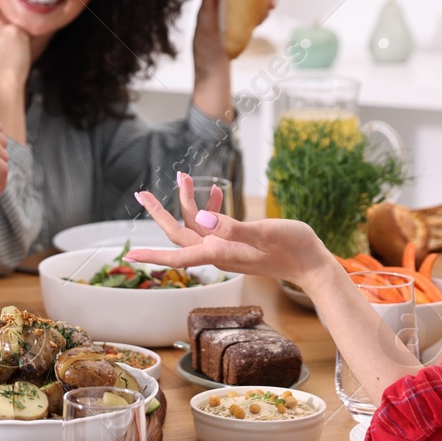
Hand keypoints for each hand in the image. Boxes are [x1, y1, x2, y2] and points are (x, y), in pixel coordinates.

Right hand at [0, 4, 32, 93]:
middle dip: (7, 24)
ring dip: (17, 29)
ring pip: (14, 17)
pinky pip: (24, 24)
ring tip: (10, 46)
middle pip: (3, 12)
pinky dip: (25, 35)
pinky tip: (17, 47)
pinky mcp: (13, 29)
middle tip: (4, 45)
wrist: (3, 81)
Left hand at [126, 174, 334, 286]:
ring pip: (194, 226)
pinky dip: (209, 208)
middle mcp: (217, 252)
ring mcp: (225, 248)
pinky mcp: (235, 242)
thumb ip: (231, 226)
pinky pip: (212, 225)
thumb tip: (199, 218)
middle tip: (142, 192)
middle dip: (159, 212)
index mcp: (219, 253)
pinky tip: (214, 193)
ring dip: (186, 202)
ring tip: (183, 176)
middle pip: (178, 234)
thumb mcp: (263, 232)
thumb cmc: (293, 248)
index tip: (128, 255)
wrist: (313, 264)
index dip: (151, 255)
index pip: (177, 256)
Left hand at [189, 0, 268, 122]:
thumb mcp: (204, 22)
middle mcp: (225, 7)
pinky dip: (264, 11)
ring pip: (255, 1)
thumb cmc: (205, 48)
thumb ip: (209, 0)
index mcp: (214, 2)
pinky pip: (257, 14)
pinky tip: (269, 9)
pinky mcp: (243, 27)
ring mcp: (235, 17)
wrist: (214, 72)